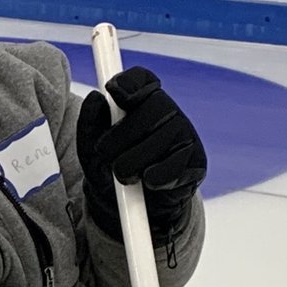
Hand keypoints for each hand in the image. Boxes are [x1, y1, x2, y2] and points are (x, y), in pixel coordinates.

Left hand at [76, 66, 205, 236]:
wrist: (132, 207)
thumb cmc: (112, 168)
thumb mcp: (91, 148)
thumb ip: (89, 123)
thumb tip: (95, 98)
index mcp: (143, 100)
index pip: (142, 79)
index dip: (129, 82)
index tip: (113, 91)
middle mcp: (169, 111)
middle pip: (152, 107)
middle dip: (121, 135)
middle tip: (105, 153)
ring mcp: (186, 135)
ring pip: (159, 140)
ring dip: (131, 163)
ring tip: (124, 174)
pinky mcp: (197, 162)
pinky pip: (172, 168)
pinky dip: (152, 178)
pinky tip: (148, 182)